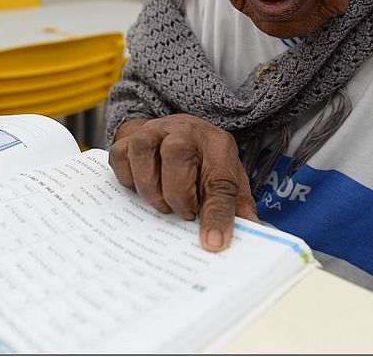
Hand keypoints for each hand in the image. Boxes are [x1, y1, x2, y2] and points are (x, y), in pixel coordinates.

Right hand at [108, 114, 257, 252]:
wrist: (179, 134)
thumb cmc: (205, 163)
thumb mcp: (229, 180)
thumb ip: (237, 207)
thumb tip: (253, 233)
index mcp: (217, 145)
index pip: (221, 181)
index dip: (216, 215)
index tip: (211, 243)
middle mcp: (185, 130)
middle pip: (177, 153)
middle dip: (177, 194)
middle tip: (183, 214)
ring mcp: (154, 130)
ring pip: (143, 150)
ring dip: (149, 186)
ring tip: (161, 204)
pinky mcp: (129, 136)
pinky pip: (119, 155)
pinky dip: (127, 178)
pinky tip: (140, 189)